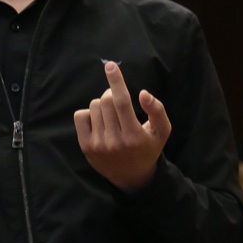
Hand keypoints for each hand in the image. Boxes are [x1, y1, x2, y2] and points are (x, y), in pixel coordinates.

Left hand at [73, 61, 170, 192]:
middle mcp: (114, 141)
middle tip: (119, 102)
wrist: (131, 176)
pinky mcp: (85, 146)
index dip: (116, 81)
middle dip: (112, 94)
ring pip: (94, 106)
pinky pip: (80, 115)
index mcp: (134, 136)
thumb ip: (157, 110)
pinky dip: (89, 113)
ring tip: (112, 118)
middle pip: (106, 100)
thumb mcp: (162, 130)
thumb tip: (142, 93)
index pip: (121, 102)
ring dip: (102, 105)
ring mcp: (98, 145)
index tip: (110, 66)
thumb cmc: (148, 147)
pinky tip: (100, 123)